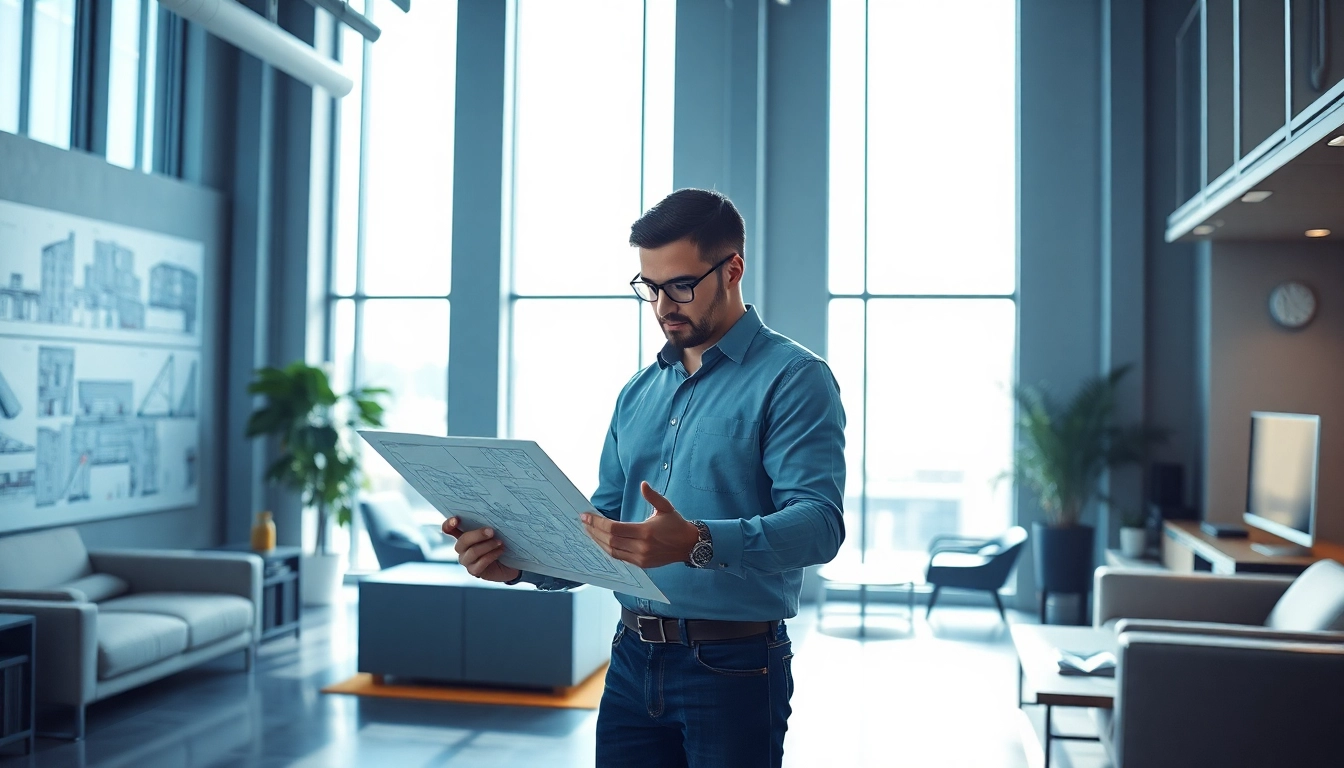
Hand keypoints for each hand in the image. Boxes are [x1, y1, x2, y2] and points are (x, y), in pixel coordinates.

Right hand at [442, 517, 521, 582]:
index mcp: (463, 535)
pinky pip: (480, 563)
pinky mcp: (475, 571)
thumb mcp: (494, 532)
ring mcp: (467, 561)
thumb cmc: (500, 543)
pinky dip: (491, 555)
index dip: (449, 524)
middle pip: (462, 540)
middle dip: (477, 535)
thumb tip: (493, 515)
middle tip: (491, 531)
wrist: (509, 563)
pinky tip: (500, 551)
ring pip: (472, 552)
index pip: (449, 529)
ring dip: (487, 546)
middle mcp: (462, 548)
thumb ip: (488, 524)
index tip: (456, 520)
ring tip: (500, 542)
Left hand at [581, 481, 699, 568]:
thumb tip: (642, 484)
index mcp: (646, 531)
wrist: (689, 545)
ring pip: (612, 551)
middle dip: (594, 531)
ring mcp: (641, 558)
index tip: (586, 516)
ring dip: (598, 541)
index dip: (597, 523)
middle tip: (584, 522)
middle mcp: (642, 547)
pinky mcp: (641, 564)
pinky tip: (601, 541)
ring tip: (589, 531)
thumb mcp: (665, 507)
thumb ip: (652, 496)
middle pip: (610, 540)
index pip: (614, 528)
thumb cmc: (677, 525)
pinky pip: (619, 557)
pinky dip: (608, 549)